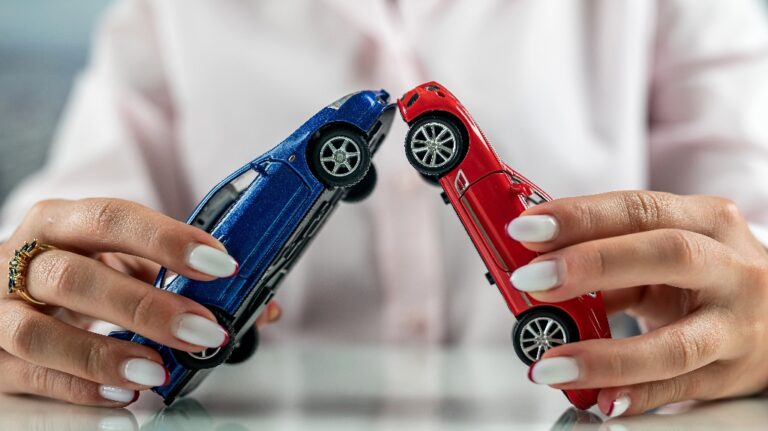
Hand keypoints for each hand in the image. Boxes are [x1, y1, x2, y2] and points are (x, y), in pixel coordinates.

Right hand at [0, 198, 280, 406]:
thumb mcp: (119, 264)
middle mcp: (19, 260)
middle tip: (204, 329)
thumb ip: (178, 280)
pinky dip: (78, 388)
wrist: (2, 298)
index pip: (111, 218)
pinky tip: (123, 393)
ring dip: (105, 354)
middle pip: (74, 277)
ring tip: (159, 369)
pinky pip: (29, 377)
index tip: (220, 265)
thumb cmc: (76, 279)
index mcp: (58, 222)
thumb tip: (260, 308)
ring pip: (39, 332)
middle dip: (146, 306)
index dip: (167, 240)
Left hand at [506, 191, 767, 416]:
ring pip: (677, 343)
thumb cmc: (701, 275)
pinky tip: (599, 400)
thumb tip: (532, 266)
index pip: (638, 208)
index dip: (579, 216)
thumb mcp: (662, 252)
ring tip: (551, 364)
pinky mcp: (734, 373)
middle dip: (590, 264)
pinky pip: (679, 389)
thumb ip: (605, 257)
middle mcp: (730, 266)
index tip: (525, 228)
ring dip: (605, 357)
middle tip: (531, 278)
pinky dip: (635, 396)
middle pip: (666, 255)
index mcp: (705, 220)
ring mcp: (738, 324)